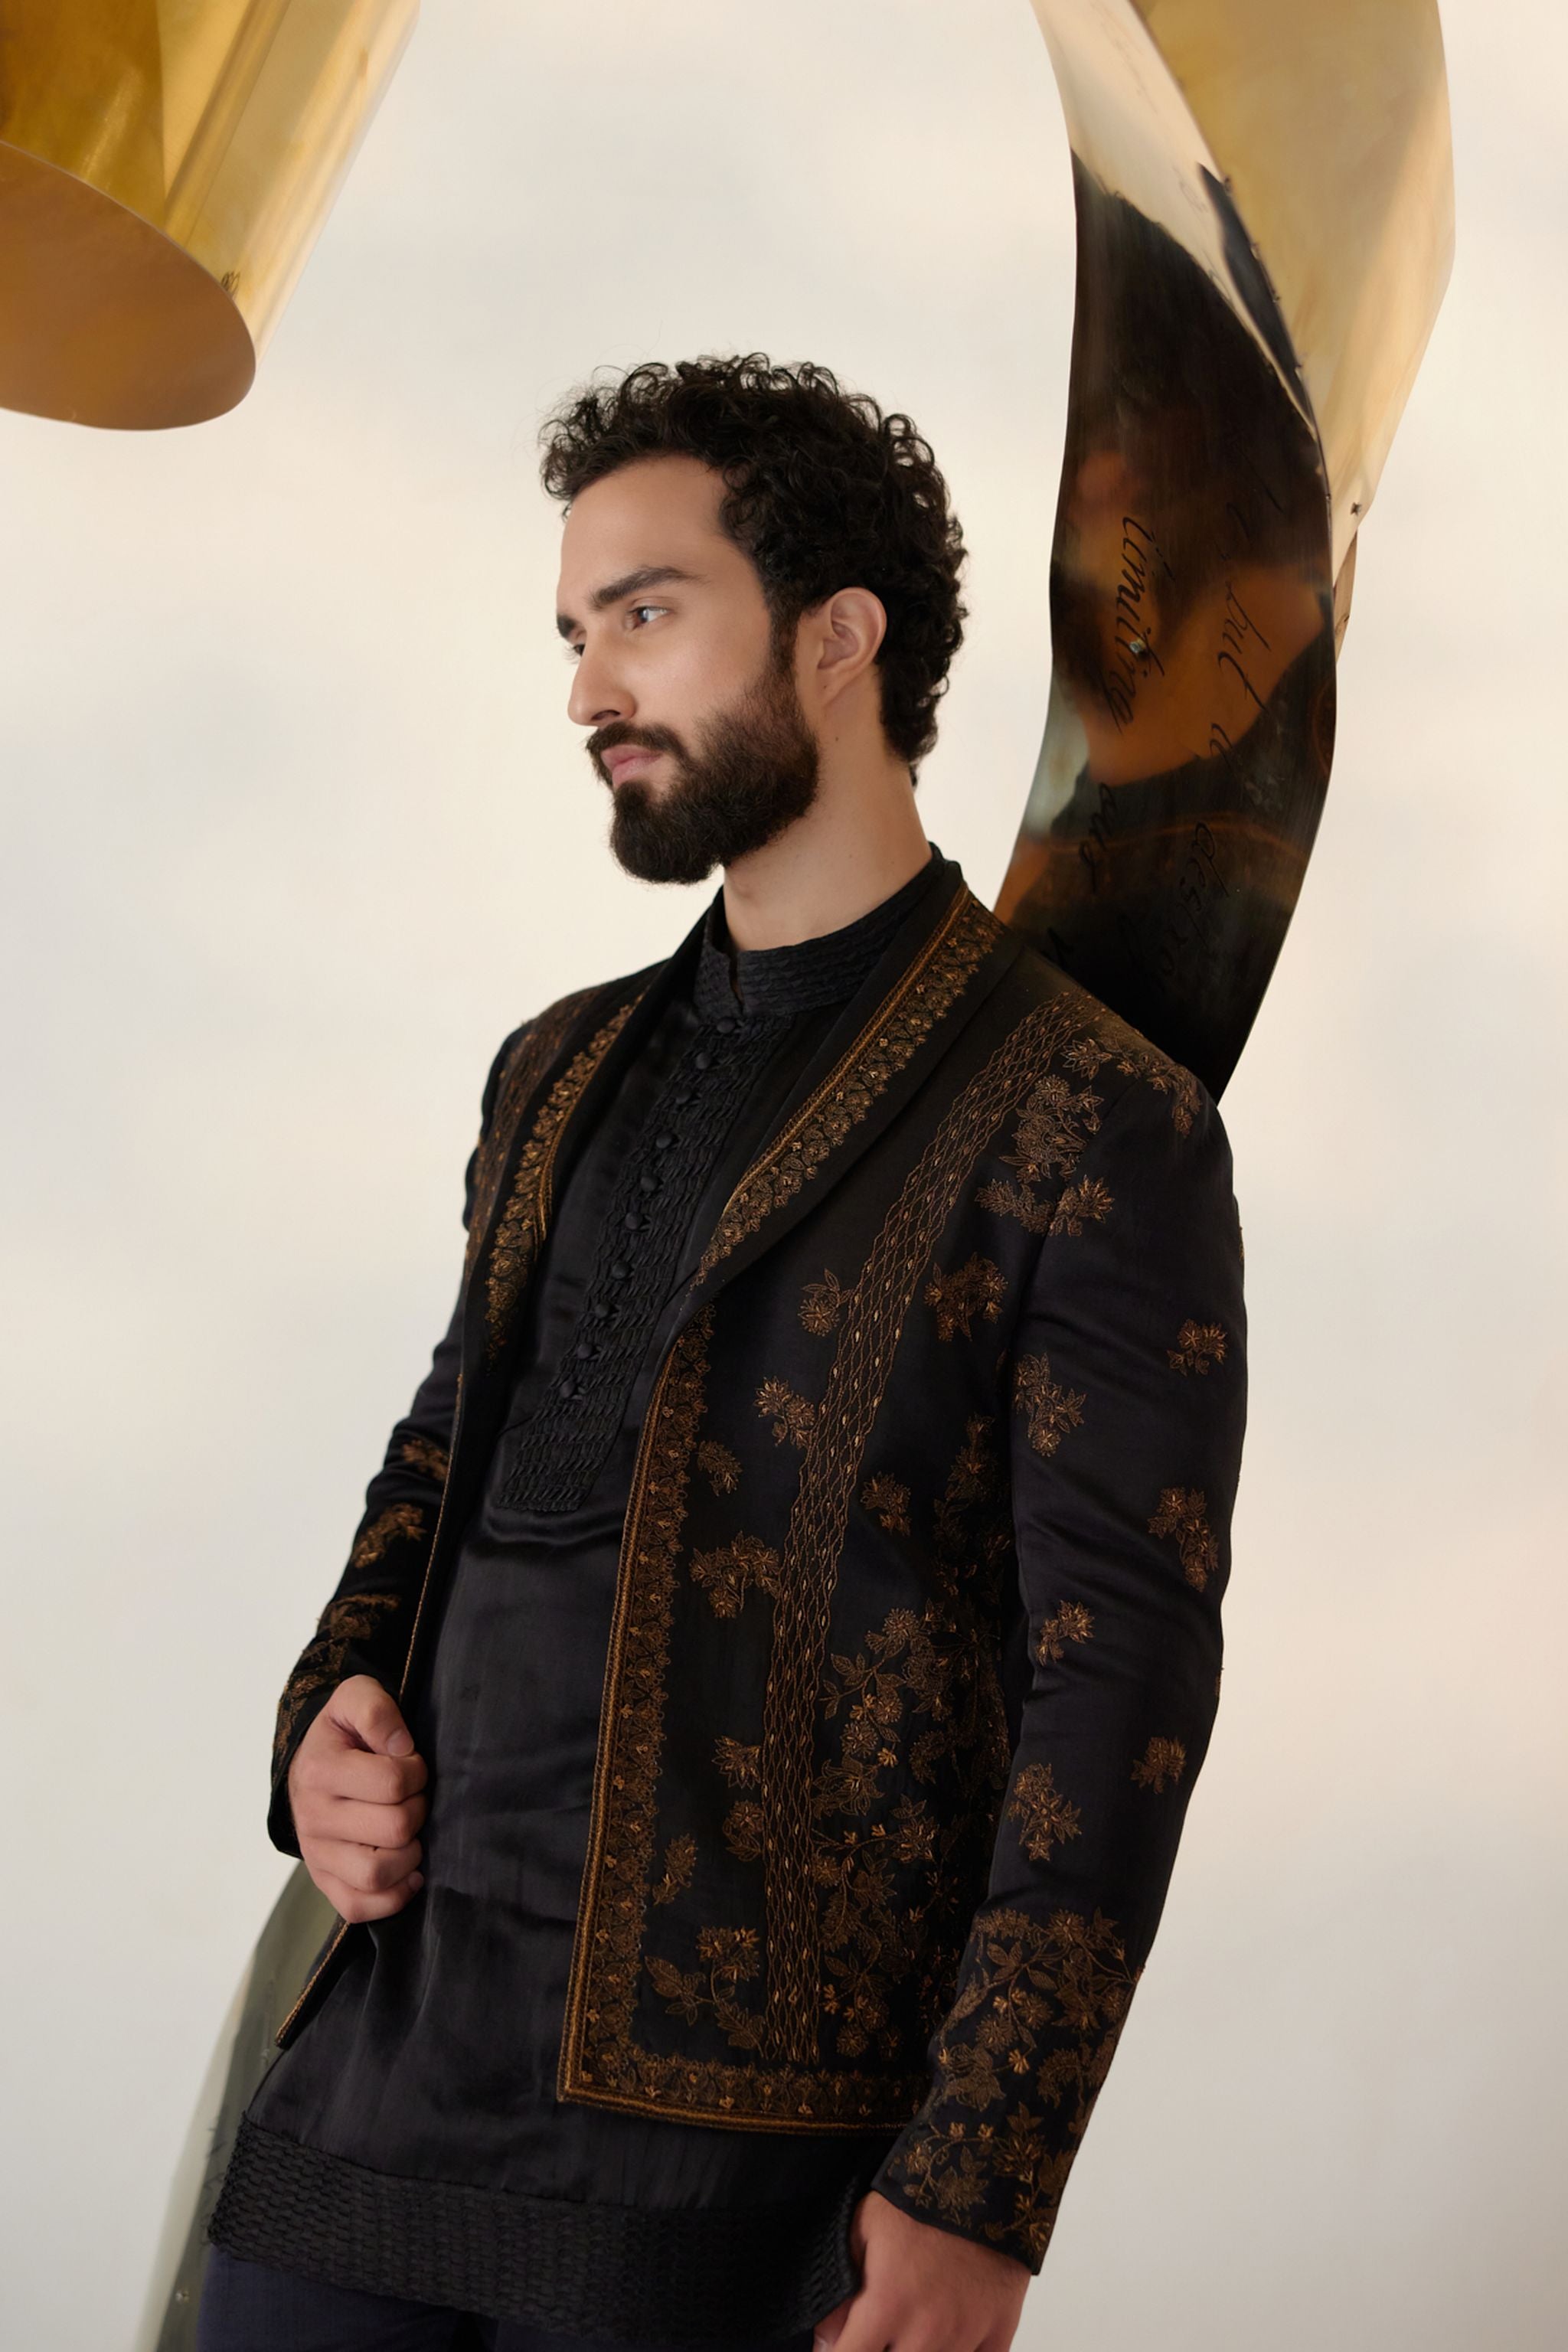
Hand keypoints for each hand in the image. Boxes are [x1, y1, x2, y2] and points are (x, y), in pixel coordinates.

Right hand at [287, 1674, 428, 1921]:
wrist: (309, 1764)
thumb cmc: (342, 1733)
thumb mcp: (355, 1698)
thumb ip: (376, 1711)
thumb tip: (401, 1748)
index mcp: (320, 1770)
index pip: (394, 1782)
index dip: (417, 1772)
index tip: (412, 1764)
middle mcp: (314, 1817)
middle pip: (394, 1829)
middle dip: (418, 1809)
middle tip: (414, 1797)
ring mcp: (317, 1855)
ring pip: (377, 1873)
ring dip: (410, 1853)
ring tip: (410, 1832)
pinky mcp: (324, 1882)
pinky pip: (359, 1907)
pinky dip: (393, 1895)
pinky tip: (409, 1871)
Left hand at [814, 2191, 1028, 2351]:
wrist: (987, 2176)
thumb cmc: (921, 2199)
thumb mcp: (864, 2227)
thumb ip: (841, 2286)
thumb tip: (826, 2338)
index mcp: (887, 2303)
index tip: (843, 2346)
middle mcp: (926, 2329)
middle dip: (883, 2350)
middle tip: (883, 2329)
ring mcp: (966, 2336)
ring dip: (920, 2351)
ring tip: (914, 2326)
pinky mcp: (1000, 2333)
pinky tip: (950, 2335)